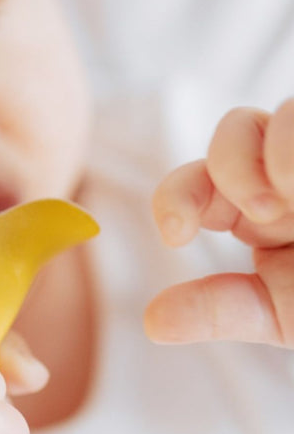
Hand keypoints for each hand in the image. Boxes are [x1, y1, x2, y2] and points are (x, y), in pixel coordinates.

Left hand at [146, 99, 293, 346]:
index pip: (194, 185)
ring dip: (284, 148)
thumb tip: (152, 322)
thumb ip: (222, 311)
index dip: (174, 200)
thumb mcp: (285, 312)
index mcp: (256, 210)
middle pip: (233, 133)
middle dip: (233, 167)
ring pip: (286, 111)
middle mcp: (288, 173)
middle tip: (265, 213)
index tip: (176, 234)